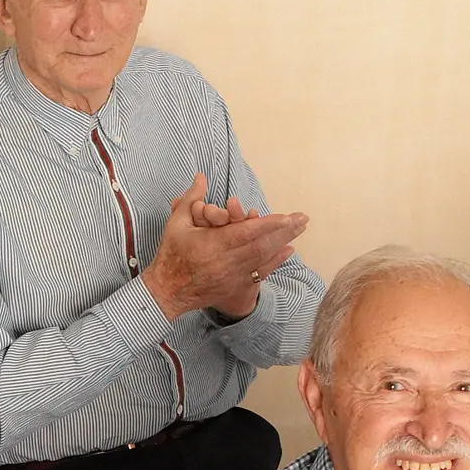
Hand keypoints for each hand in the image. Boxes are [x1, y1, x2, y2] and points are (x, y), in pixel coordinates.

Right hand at [141, 174, 306, 321]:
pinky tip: (288, 250)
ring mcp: (231, 276)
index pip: (245, 233)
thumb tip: (201, 176)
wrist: (166, 292)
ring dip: (283, 242)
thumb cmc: (170, 255)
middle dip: (284, 231)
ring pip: (263, 258)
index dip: (268, 225)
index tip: (286, 217)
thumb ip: (191, 199)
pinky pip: (259, 273)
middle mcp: (225, 262)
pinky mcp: (234, 286)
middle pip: (261, 245)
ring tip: (300, 229)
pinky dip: (275, 261)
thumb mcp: (176, 223)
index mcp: (211, 245)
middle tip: (303, 219)